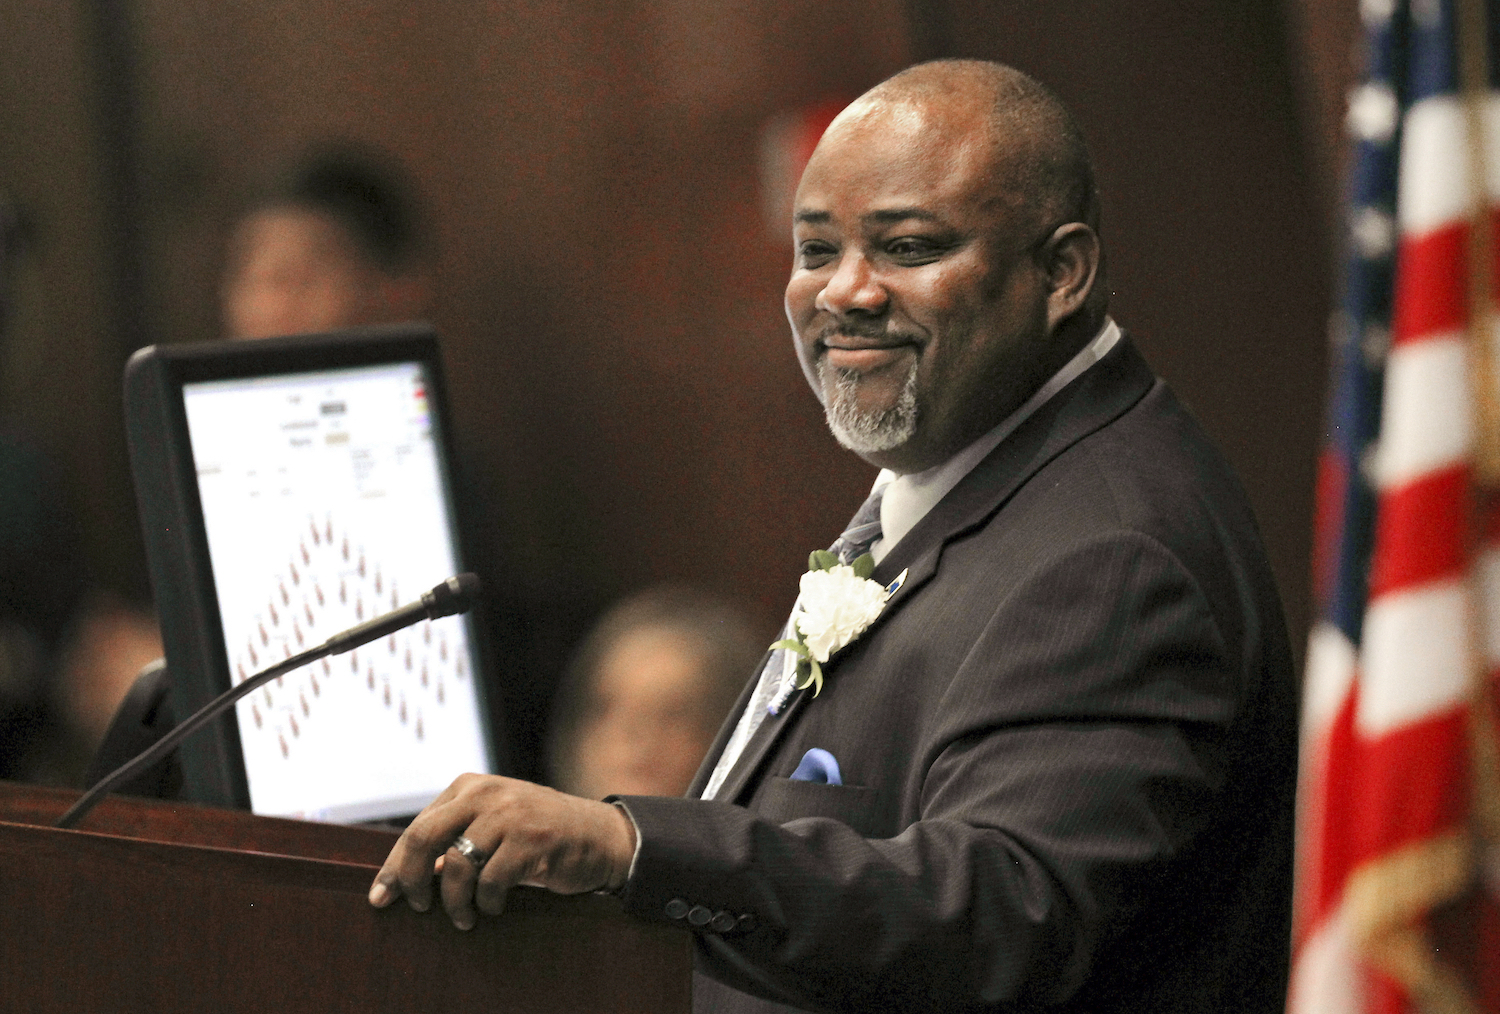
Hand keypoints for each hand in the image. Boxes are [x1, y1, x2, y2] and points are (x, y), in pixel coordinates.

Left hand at [367, 773, 637, 930]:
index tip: (381, 897)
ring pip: (457, 865)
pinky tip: (493, 906)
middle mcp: (487, 793)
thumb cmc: (538, 835)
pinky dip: (486, 902)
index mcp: (470, 787)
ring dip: (454, 902)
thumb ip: (454, 839)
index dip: (395, 867)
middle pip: (424, 839)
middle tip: (416, 907)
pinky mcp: (532, 839)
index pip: (416, 828)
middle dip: (411, 880)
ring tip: (462, 918)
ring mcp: (510, 814)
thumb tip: (404, 878)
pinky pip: (490, 881)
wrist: (599, 836)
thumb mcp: (493, 826)